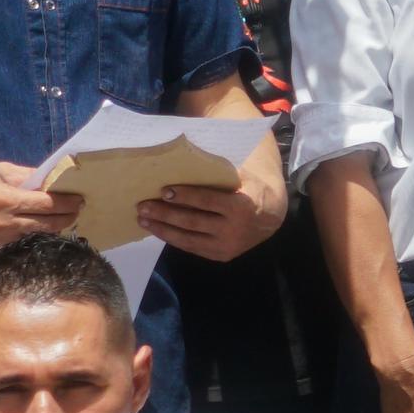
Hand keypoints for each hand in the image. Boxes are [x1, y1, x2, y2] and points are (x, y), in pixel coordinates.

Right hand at [0, 160, 82, 254]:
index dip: (67, 203)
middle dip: (66, 218)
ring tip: (62, 222)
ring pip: (35, 239)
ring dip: (51, 231)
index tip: (79, 200)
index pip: (46, 204)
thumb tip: (47, 180)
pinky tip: (39, 235)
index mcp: (5, 200)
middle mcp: (4, 224)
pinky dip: (30, 241)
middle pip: (47, 225)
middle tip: (77, 212)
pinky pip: (17, 248)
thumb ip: (22, 176)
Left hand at [137, 183, 275, 262]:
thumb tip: (187, 157)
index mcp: (241, 206)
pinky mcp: (220, 255)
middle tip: (143, 206)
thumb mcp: (241, 177)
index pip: (207, 201)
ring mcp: (226, 245)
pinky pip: (191, 247)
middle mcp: (233, 229)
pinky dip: (172, 238)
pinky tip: (157, 230)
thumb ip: (219, 173)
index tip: (164, 190)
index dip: (185, 196)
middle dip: (165, 213)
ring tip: (143, 219)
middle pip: (193, 221)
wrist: (270, 218)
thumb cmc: (249, 189)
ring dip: (163, 228)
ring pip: (189, 238)